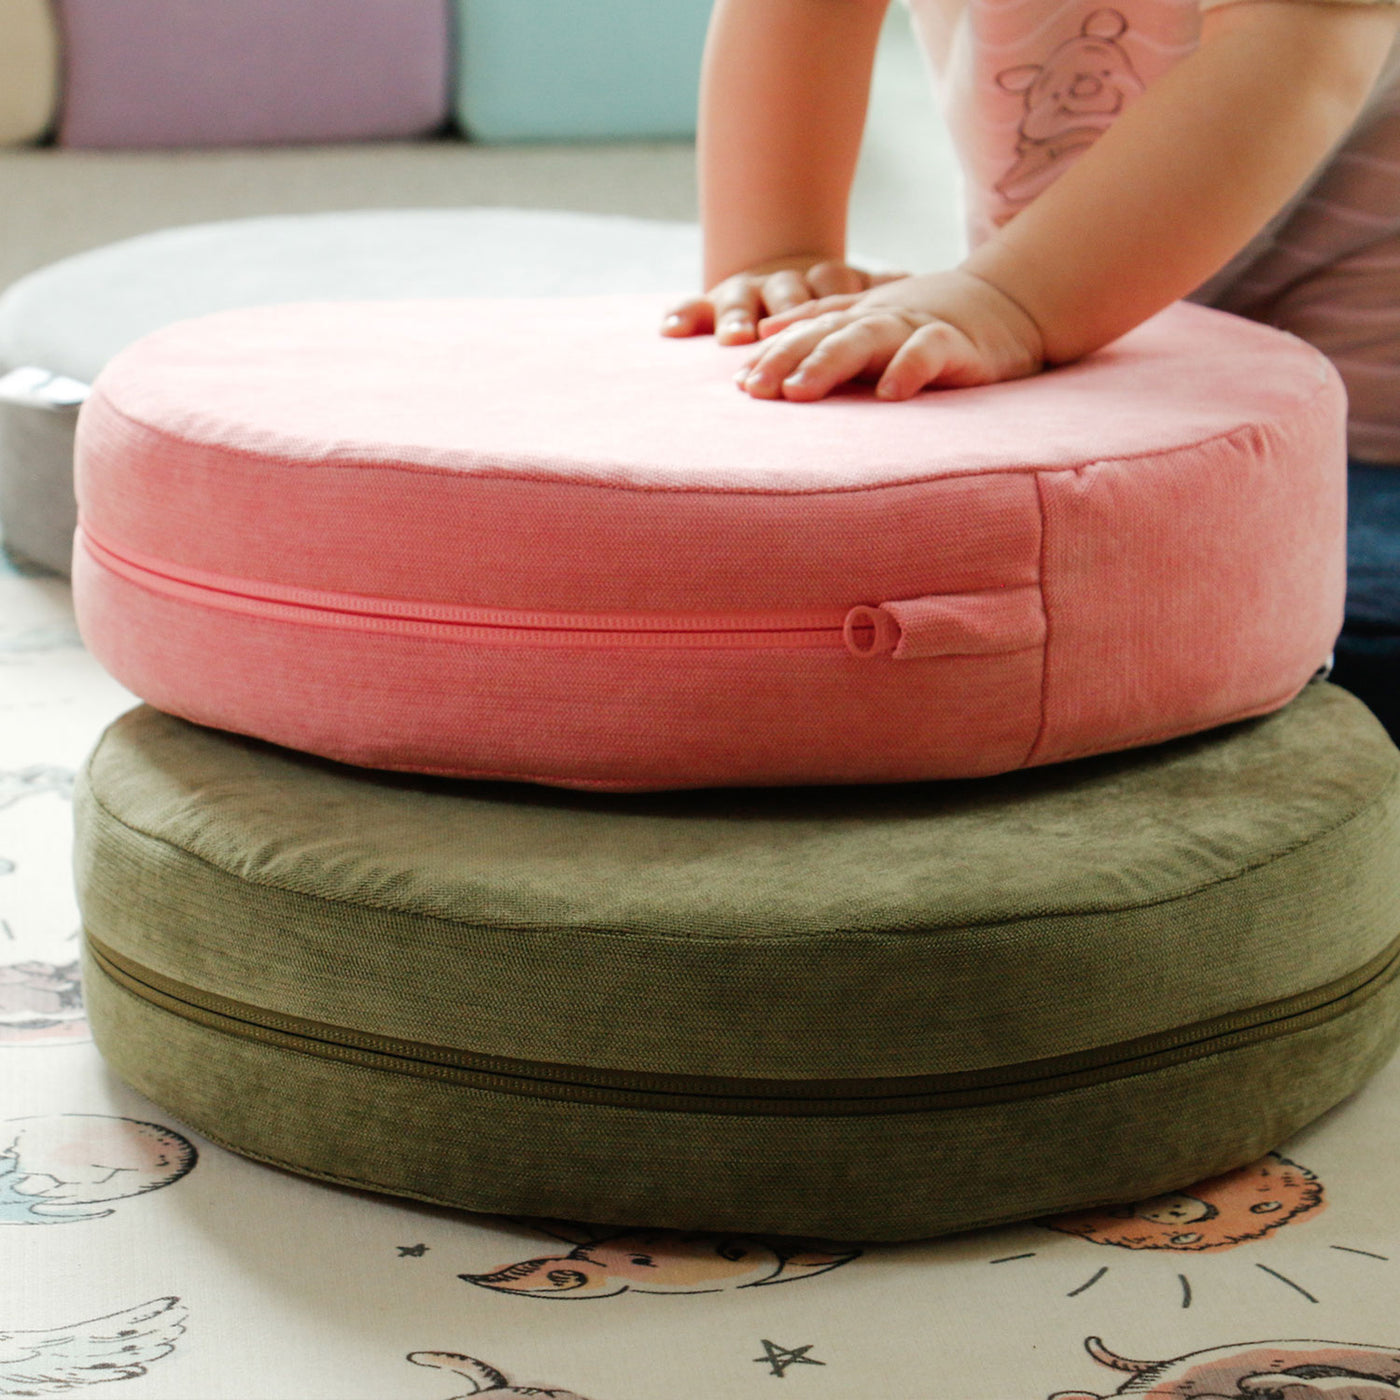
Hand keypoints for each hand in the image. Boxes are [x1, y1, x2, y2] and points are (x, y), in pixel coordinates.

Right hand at [661, 256, 903, 345]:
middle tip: (791, 335)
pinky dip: (683, 315)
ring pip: (740, 299)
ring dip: (735, 317)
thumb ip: (878, 284)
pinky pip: (694, 308)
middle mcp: (782, 281)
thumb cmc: (827, 296)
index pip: (828, 281)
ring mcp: (746, 292)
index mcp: (822, 277)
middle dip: (781, 313)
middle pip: (782, 290)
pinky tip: (669, 329)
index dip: (830, 296)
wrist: (783, 280)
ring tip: (734, 339)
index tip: (834, 316)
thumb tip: (909, 278)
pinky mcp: (714, 305)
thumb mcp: (855, 289)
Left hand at [735, 269, 1045, 400]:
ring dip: (829, 363)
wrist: (1008, 301)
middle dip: (785, 360)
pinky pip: (929, 351)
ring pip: (865, 338)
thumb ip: (819, 324)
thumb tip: (763, 332)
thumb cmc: (930, 321)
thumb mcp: (869, 320)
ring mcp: (914, 326)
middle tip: (753, 390)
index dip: (770, 355)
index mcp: (855, 317)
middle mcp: (877, 318)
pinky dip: (909, 368)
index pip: (804, 332)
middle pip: (822, 333)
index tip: (738, 385)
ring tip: (799, 392)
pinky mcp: (956, 342)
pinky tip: (889, 394)